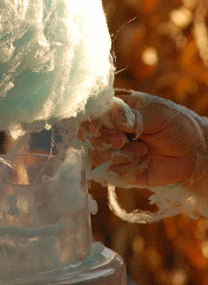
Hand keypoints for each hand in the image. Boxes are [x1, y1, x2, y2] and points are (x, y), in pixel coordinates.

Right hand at [79, 89, 207, 193]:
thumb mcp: (158, 115)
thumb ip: (134, 116)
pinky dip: (125, 169)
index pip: (91, 114)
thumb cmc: (177, 125)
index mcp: (116, 110)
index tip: (96, 128)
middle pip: (89, 137)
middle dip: (104, 140)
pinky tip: (142, 162)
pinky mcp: (121, 171)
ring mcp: (114, 151)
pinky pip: (111, 174)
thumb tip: (111, 112)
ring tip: (141, 151)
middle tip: (121, 141)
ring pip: (96, 156)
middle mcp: (111, 130)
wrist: (194, 152)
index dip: (89, 122)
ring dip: (116, 155)